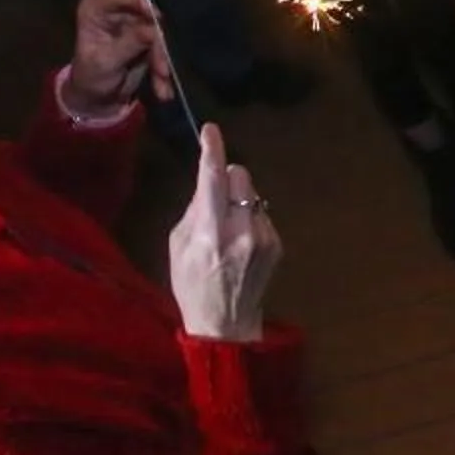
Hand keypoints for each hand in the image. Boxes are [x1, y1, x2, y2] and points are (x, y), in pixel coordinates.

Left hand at [58, 0, 171, 114]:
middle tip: (161, 70)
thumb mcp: (106, 62)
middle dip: (155, 45)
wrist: (95, 99)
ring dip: (160, 61)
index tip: (155, 18)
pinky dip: (161, 69)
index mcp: (96, 10)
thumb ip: (129, 44)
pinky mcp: (146, 38)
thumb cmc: (90, 77)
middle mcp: (116, 12)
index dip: (139, 3)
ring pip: (156, 34)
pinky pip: (160, 49)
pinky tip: (162, 90)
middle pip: (145, 16)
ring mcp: (133, 24)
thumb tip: (153, 31)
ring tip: (161, 89)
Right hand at [167, 125, 279, 344]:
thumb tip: (208, 185)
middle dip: (227, 178)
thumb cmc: (191, 284)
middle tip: (215, 198)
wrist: (225, 323)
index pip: (213, 180)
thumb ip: (194, 212)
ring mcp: (263, 237)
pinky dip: (250, 219)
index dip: (212, 151)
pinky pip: (262, 213)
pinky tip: (241, 244)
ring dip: (239, 201)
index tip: (210, 130)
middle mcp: (241, 231)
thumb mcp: (177, 247)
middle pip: (240, 176)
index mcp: (210, 233)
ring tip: (227, 231)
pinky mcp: (277, 243)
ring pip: (252, 194)